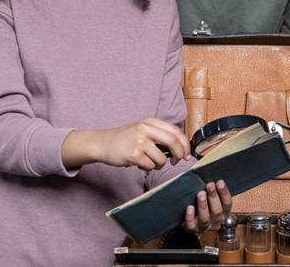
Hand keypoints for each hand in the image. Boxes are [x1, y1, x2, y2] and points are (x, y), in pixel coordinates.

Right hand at [64, 117, 191, 169]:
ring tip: (150, 162)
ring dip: (159, 165)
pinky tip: (139, 163)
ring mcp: (139, 141)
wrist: (103, 143)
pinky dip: (148, 168)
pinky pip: (150, 166)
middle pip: (173, 142)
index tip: (187, 154)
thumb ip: (159, 134)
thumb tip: (181, 147)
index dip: (185, 144)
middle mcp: (145, 129)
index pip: (176, 132)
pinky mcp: (133, 154)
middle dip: (179, 154)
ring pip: (161, 158)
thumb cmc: (126, 139)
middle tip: (176, 161)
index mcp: (150, 122)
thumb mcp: (143, 129)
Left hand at [183, 180, 231, 232]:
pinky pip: (191, 225)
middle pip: (217, 211)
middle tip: (209, 185)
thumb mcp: (211, 197)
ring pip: (205, 218)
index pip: (227, 203)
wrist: (189, 219)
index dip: (224, 193)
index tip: (220, 182)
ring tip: (201, 194)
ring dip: (203, 205)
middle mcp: (216, 221)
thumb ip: (213, 189)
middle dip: (213, 197)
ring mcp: (204, 226)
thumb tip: (211, 174)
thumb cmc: (202, 204)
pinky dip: (190, 217)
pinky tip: (189, 207)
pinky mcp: (192, 229)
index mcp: (224, 212)